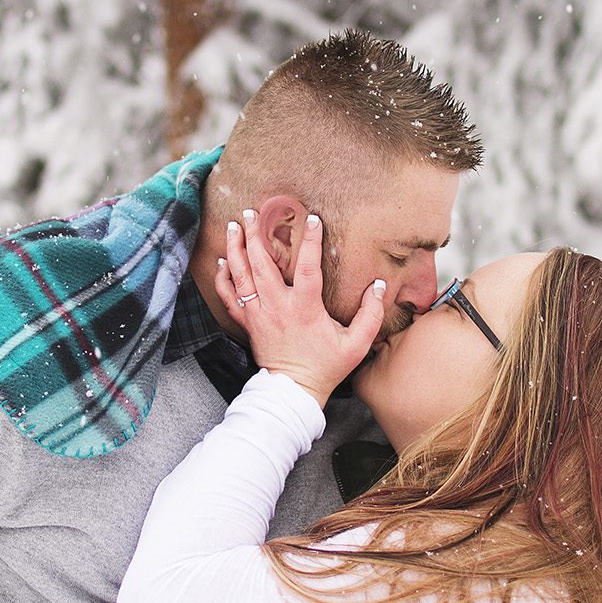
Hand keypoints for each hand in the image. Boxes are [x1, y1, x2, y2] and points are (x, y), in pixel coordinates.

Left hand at [216, 210, 385, 406]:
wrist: (294, 390)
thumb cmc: (326, 366)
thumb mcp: (357, 344)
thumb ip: (371, 314)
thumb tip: (379, 286)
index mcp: (304, 308)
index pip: (308, 267)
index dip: (311, 241)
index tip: (313, 218)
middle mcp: (277, 306)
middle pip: (261, 264)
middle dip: (255, 234)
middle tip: (252, 211)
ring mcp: (258, 314)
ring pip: (241, 275)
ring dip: (236, 248)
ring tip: (233, 226)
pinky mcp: (248, 323)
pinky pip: (229, 297)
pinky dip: (223, 278)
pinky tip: (222, 261)